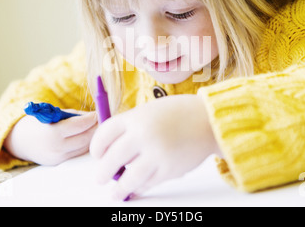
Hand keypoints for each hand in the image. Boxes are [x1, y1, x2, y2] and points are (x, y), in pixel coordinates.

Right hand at [4, 110, 96, 165]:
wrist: (19, 140)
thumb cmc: (38, 122)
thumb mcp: (54, 114)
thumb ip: (74, 116)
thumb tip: (95, 116)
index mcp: (53, 132)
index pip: (80, 125)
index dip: (92, 118)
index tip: (98, 112)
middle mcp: (56, 148)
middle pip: (85, 138)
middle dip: (96, 128)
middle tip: (102, 120)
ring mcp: (58, 158)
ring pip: (84, 147)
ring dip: (92, 137)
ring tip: (97, 127)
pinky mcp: (59, 163)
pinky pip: (77, 153)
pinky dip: (84, 144)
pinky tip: (88, 137)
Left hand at [90, 94, 218, 200]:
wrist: (208, 120)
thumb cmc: (177, 114)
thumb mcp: (149, 111)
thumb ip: (130, 127)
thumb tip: (111, 153)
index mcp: (135, 117)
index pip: (104, 134)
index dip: (96, 147)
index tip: (97, 155)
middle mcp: (143, 135)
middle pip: (111, 158)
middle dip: (103, 172)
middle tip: (100, 178)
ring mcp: (156, 153)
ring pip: (128, 178)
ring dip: (119, 188)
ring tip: (115, 193)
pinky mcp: (169, 169)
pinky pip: (147, 183)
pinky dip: (139, 188)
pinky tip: (136, 189)